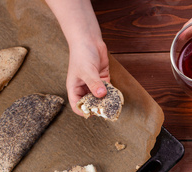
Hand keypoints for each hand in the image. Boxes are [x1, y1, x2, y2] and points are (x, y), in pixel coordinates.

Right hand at [45, 0, 109, 116]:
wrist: (88, 39)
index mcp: (74, 88)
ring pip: (100, 97)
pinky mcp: (103, 79)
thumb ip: (94, 83)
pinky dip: (112, 93)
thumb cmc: (82, 54)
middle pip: (90, 103)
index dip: (84, 111)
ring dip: (106, 101)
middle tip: (107, 110)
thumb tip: (101, 94)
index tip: (93, 113)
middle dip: (97, 107)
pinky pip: (108, 90)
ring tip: (113, 105)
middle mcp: (83, 88)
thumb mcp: (87, 70)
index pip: (77, 105)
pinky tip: (117, 96)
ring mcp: (94, 84)